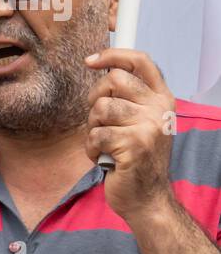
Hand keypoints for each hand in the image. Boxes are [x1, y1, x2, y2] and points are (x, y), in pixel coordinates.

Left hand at [85, 48, 175, 223]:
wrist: (146, 198)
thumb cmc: (134, 158)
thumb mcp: (139, 121)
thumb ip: (128, 97)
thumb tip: (103, 69)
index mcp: (162, 99)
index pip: (141, 62)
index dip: (113, 55)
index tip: (90, 60)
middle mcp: (160, 109)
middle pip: (113, 81)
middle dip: (95, 100)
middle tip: (100, 122)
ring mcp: (149, 127)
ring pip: (100, 109)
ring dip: (93, 128)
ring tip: (106, 144)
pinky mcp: (134, 145)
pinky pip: (94, 135)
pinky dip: (91, 149)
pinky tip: (105, 159)